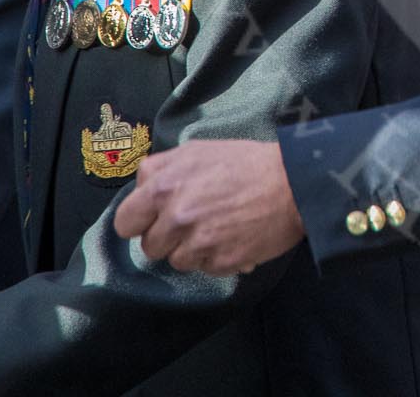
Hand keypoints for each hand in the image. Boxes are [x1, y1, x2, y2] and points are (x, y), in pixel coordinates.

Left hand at [113, 139, 304, 275]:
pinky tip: (234, 237)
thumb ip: (162, 169)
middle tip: (194, 221)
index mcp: (164, 187)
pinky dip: (216, 258)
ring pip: (176, 261)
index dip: (140, 221)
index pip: (125, 222)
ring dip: (193, 249)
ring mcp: (199, 242)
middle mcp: (176, 217)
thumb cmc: (246, 162)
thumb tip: (142, 188)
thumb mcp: (197, 151)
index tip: (155, 218)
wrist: (295, 181)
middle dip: (168, 237)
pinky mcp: (221, 262)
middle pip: (150, 246)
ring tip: (218, 228)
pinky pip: (205, 269)